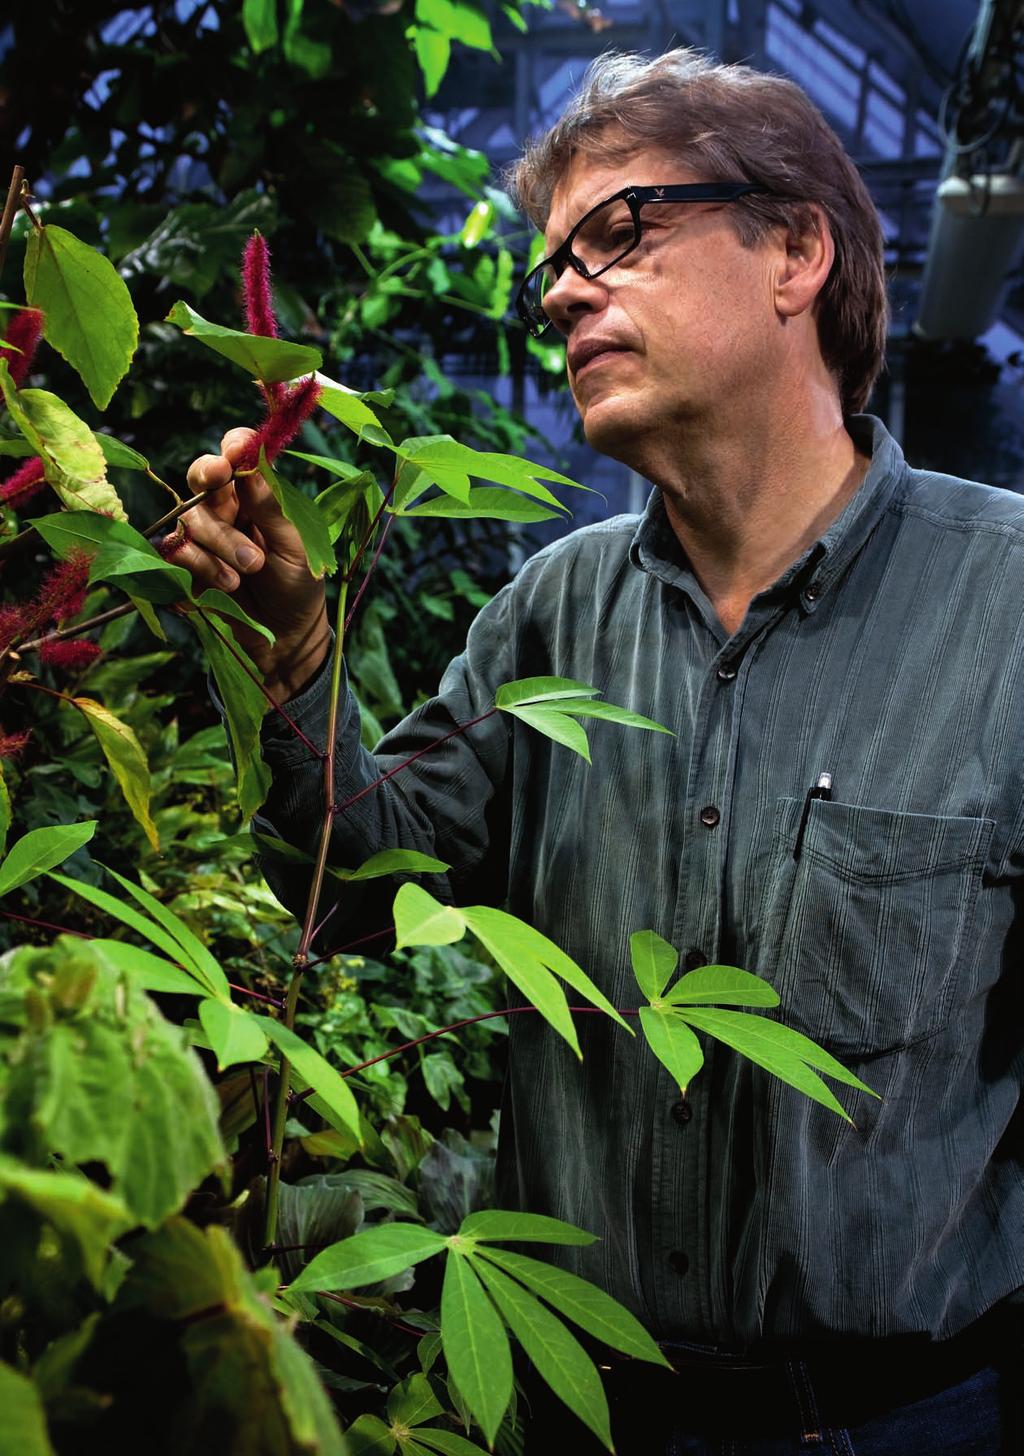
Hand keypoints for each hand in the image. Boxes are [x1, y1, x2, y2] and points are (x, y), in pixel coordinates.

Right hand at [178, 427, 330, 702]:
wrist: (283, 639)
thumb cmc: (298, 587)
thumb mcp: (295, 547)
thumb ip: (271, 508)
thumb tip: (250, 462)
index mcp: (258, 496)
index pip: (237, 457)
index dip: (232, 448)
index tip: (232, 453)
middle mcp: (227, 508)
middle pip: (202, 477)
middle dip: (208, 479)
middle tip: (219, 482)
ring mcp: (203, 536)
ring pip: (191, 518)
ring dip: (219, 544)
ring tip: (247, 571)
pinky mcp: (185, 564)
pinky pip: (176, 551)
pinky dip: (198, 566)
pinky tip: (225, 586)